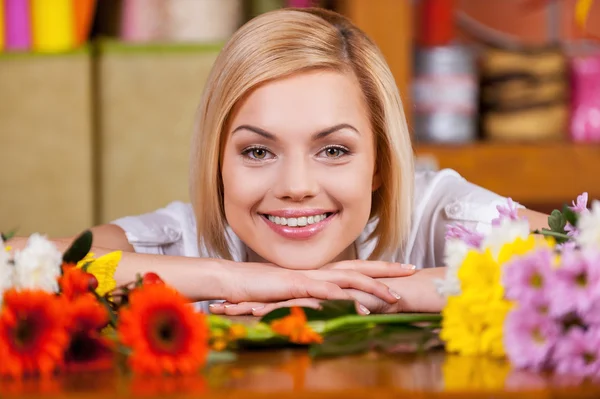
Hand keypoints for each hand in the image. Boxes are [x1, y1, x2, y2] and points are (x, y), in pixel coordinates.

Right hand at [210, 261, 415, 314]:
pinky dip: (343, 300)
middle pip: (359, 268)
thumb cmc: (260, 288)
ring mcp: (309, 277)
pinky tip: (359, 307)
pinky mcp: (296, 286)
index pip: (355, 267)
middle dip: (387, 269)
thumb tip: (328, 305)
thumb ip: (311, 296)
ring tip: (394, 297)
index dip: (379, 267)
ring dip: (373, 288)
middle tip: (412, 268)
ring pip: (348, 280)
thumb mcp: (291, 293)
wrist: (234, 280)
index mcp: (320, 272)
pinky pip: (324, 293)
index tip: (401, 267)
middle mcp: (319, 271)